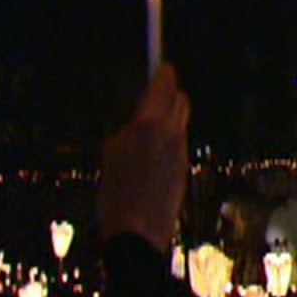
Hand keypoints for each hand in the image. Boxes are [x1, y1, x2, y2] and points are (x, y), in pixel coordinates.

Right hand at [97, 65, 189, 252]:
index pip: (163, 88)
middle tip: (159, 91)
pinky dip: (171, 139)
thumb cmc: (115, 193)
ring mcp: (182, 151)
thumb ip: (129, 131)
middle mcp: (172, 135)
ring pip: (182, 123)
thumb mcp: (111, 154)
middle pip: (181, 101)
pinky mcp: (185, 168)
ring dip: (171, 117)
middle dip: (172, 93)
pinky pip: (180, 143)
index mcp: (149, 125)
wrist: (138, 231)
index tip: (164, 65)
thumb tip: (137, 121)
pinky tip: (155, 151)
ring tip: (152, 123)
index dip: (164, 74)